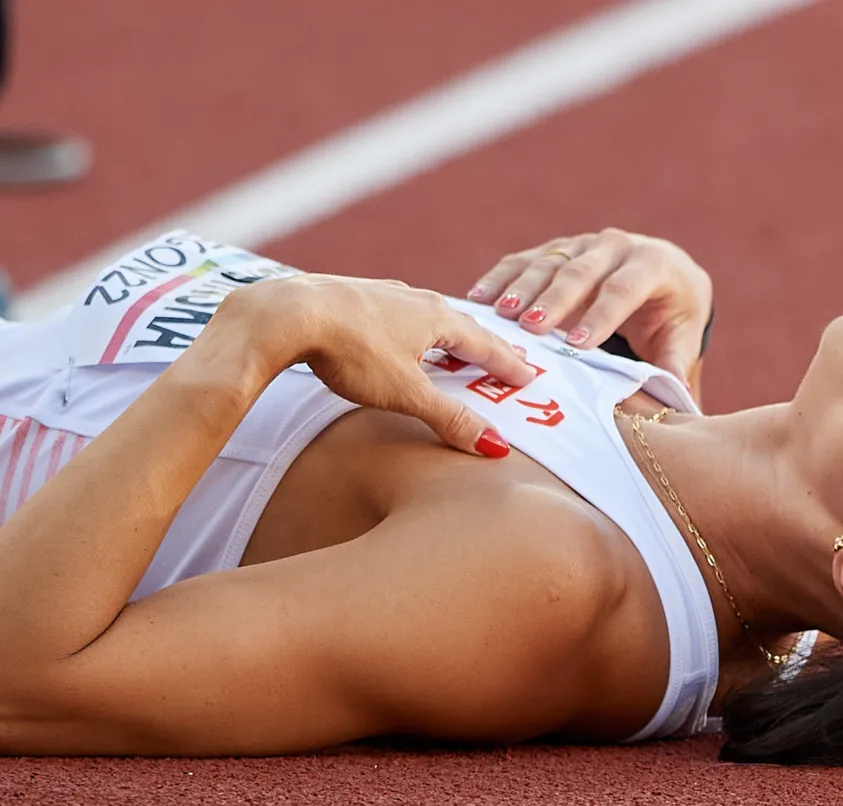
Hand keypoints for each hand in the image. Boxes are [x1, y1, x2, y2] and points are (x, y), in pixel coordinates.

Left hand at [225, 274, 536, 456]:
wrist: (285, 315)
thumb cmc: (350, 350)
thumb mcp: (407, 393)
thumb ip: (450, 419)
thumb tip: (495, 446)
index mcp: (438, 318)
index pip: (486, 344)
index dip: (509, 364)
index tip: (529, 376)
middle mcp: (415, 299)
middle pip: (460, 325)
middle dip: (483, 346)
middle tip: (502, 360)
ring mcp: (382, 294)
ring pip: (426, 315)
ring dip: (446, 334)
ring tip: (455, 347)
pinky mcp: (353, 297)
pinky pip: (397, 313)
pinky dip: (412, 328)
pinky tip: (399, 334)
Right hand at [467, 228, 712, 386]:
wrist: (665, 272)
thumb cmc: (673, 312)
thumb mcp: (682, 336)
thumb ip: (676, 362)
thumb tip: (674, 393)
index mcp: (652, 264)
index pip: (623, 290)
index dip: (600, 316)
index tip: (578, 346)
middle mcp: (616, 246)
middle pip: (581, 272)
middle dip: (554, 300)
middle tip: (531, 328)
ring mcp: (582, 244)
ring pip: (548, 263)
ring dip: (521, 289)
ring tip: (499, 315)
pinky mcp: (557, 249)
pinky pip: (524, 260)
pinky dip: (500, 278)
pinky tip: (478, 299)